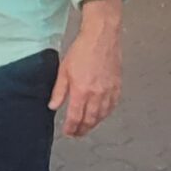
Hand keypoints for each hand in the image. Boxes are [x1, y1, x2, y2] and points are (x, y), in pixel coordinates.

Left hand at [49, 4, 122, 139]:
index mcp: (82, 91)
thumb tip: (53, 106)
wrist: (102, 37)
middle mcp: (97, 94)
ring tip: (87, 127)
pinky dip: (106, 114)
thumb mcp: (64, 69)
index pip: (75, 117)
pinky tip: (101, 115)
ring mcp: (109, 91)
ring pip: (102, 115)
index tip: (67, 132)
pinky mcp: (117, 86)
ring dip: (94, 124)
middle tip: (76, 133)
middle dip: (82, 130)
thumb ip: (59, 91)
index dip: (71, 128)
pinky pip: (113, 106)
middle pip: (90, 120)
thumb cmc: (82, 50)